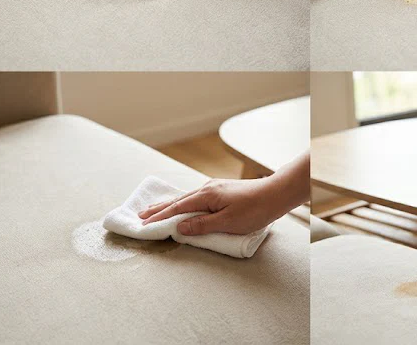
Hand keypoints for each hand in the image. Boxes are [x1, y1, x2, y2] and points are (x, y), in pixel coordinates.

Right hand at [138, 176, 295, 235]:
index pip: (177, 208)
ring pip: (187, 198)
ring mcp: (215, 188)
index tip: (143, 224)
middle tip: (140, 216)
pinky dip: (184, 202)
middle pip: (178, 200)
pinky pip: (196, 197)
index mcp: (206, 195)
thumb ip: (202, 225)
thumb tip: (179, 228)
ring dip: (170, 205)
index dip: (160, 217)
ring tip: (155, 209)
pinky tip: (183, 205)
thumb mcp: (227, 222)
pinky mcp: (222, 191)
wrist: (276, 194)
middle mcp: (207, 188)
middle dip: (159, 209)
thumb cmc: (255, 209)